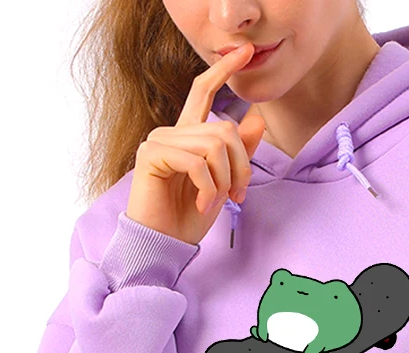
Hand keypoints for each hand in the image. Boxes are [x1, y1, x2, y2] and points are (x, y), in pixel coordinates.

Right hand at [125, 43, 267, 244]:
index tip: (244, 52)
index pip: (204, 91)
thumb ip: (238, 152)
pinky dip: (208, 188)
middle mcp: (172, 132)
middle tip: (238, 197)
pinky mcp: (151, 155)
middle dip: (241, 166)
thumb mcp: (224, 183)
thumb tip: (257, 118)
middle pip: (223, 129)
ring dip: (224, 180)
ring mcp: (159, 141)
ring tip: (216, 203)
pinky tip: (201, 205)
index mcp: (188, 136)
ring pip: (214, 145)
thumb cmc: (188, 218)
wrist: (164, 244)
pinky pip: (196, 162)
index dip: (223, 69)